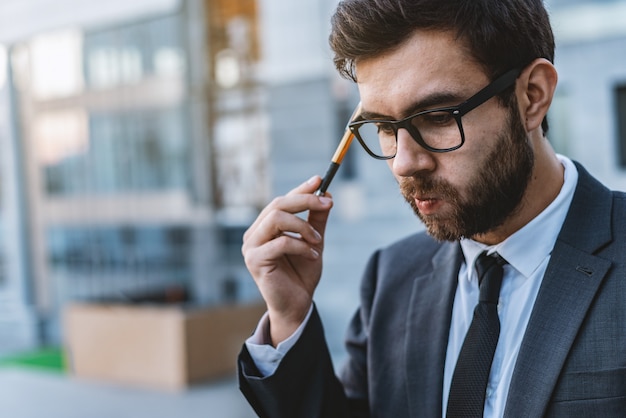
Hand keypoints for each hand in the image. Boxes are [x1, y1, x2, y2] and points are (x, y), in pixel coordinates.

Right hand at [241, 175, 332, 345]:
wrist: (297, 305)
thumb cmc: (302, 274)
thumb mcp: (314, 242)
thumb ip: (316, 220)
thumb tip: (326, 194)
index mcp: (265, 227)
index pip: (281, 201)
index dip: (300, 190)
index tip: (320, 180)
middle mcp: (254, 234)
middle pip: (276, 205)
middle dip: (304, 201)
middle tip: (327, 203)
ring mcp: (251, 247)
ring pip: (276, 219)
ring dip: (303, 226)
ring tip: (318, 240)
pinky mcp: (254, 261)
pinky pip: (280, 242)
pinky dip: (300, 245)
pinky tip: (312, 254)